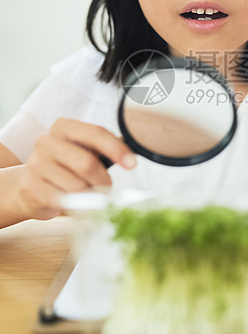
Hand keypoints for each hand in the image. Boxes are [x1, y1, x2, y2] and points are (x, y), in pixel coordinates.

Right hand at [16, 118, 136, 219]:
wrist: (30, 186)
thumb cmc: (64, 167)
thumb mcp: (83, 151)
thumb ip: (105, 149)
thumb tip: (132, 153)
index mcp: (64, 127)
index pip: (95, 133)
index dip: (116, 149)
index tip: (132, 164)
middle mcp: (47, 141)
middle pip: (87, 163)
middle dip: (103, 181)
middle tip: (107, 189)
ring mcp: (35, 163)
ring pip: (76, 186)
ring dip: (89, 196)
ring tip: (87, 196)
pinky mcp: (30, 186)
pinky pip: (62, 200)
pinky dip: (74, 205)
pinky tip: (73, 203)